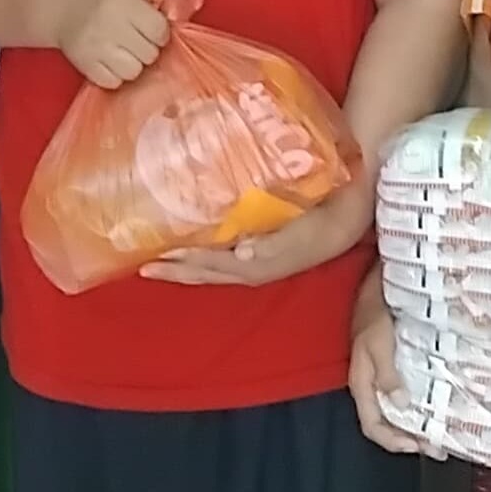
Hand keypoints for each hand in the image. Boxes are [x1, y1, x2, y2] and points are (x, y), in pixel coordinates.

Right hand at [54, 0, 172, 89]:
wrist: (64, 8)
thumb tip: (195, 2)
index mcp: (124, 3)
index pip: (160, 31)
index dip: (160, 33)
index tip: (151, 29)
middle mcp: (111, 25)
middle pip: (150, 54)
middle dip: (148, 49)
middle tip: (136, 40)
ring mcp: (97, 48)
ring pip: (134, 71)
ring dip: (134, 64)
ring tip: (124, 52)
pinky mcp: (86, 66)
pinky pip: (114, 82)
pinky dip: (116, 76)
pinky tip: (111, 61)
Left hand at [144, 184, 366, 286]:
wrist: (348, 219)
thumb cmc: (322, 222)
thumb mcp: (301, 232)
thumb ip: (272, 244)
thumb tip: (242, 253)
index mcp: (254, 265)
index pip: (208, 265)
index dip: (181, 262)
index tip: (154, 257)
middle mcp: (249, 269)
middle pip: (203, 272)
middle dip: (173, 269)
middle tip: (141, 265)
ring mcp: (254, 262)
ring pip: (210, 267)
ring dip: (184, 264)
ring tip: (158, 257)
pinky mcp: (259, 253)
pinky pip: (221, 257)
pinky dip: (202, 254)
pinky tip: (191, 242)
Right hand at [347, 291, 426, 454]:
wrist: (376, 290)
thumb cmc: (375, 315)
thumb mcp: (378, 344)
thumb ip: (387, 374)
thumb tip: (400, 404)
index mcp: (362, 384)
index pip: (372, 425)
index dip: (392, 441)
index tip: (416, 447)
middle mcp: (371, 386)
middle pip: (386, 424)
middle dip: (410, 439)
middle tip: (437, 448)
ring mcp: (382, 378)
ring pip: (396, 413)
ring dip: (416, 427)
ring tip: (440, 435)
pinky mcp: (394, 368)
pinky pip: (404, 396)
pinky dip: (419, 408)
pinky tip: (435, 410)